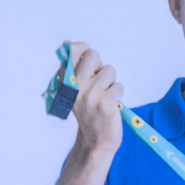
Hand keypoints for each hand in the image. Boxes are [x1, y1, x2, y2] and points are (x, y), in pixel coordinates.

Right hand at [67, 42, 124, 157]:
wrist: (96, 140)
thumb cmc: (89, 111)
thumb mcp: (75, 89)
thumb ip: (74, 68)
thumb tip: (68, 43)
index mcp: (65, 81)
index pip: (70, 51)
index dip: (82, 47)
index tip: (87, 55)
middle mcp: (75, 87)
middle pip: (93, 55)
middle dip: (100, 65)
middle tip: (99, 82)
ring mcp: (90, 95)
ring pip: (110, 70)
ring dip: (111, 82)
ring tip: (105, 96)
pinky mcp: (106, 104)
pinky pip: (119, 86)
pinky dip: (118, 94)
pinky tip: (111, 105)